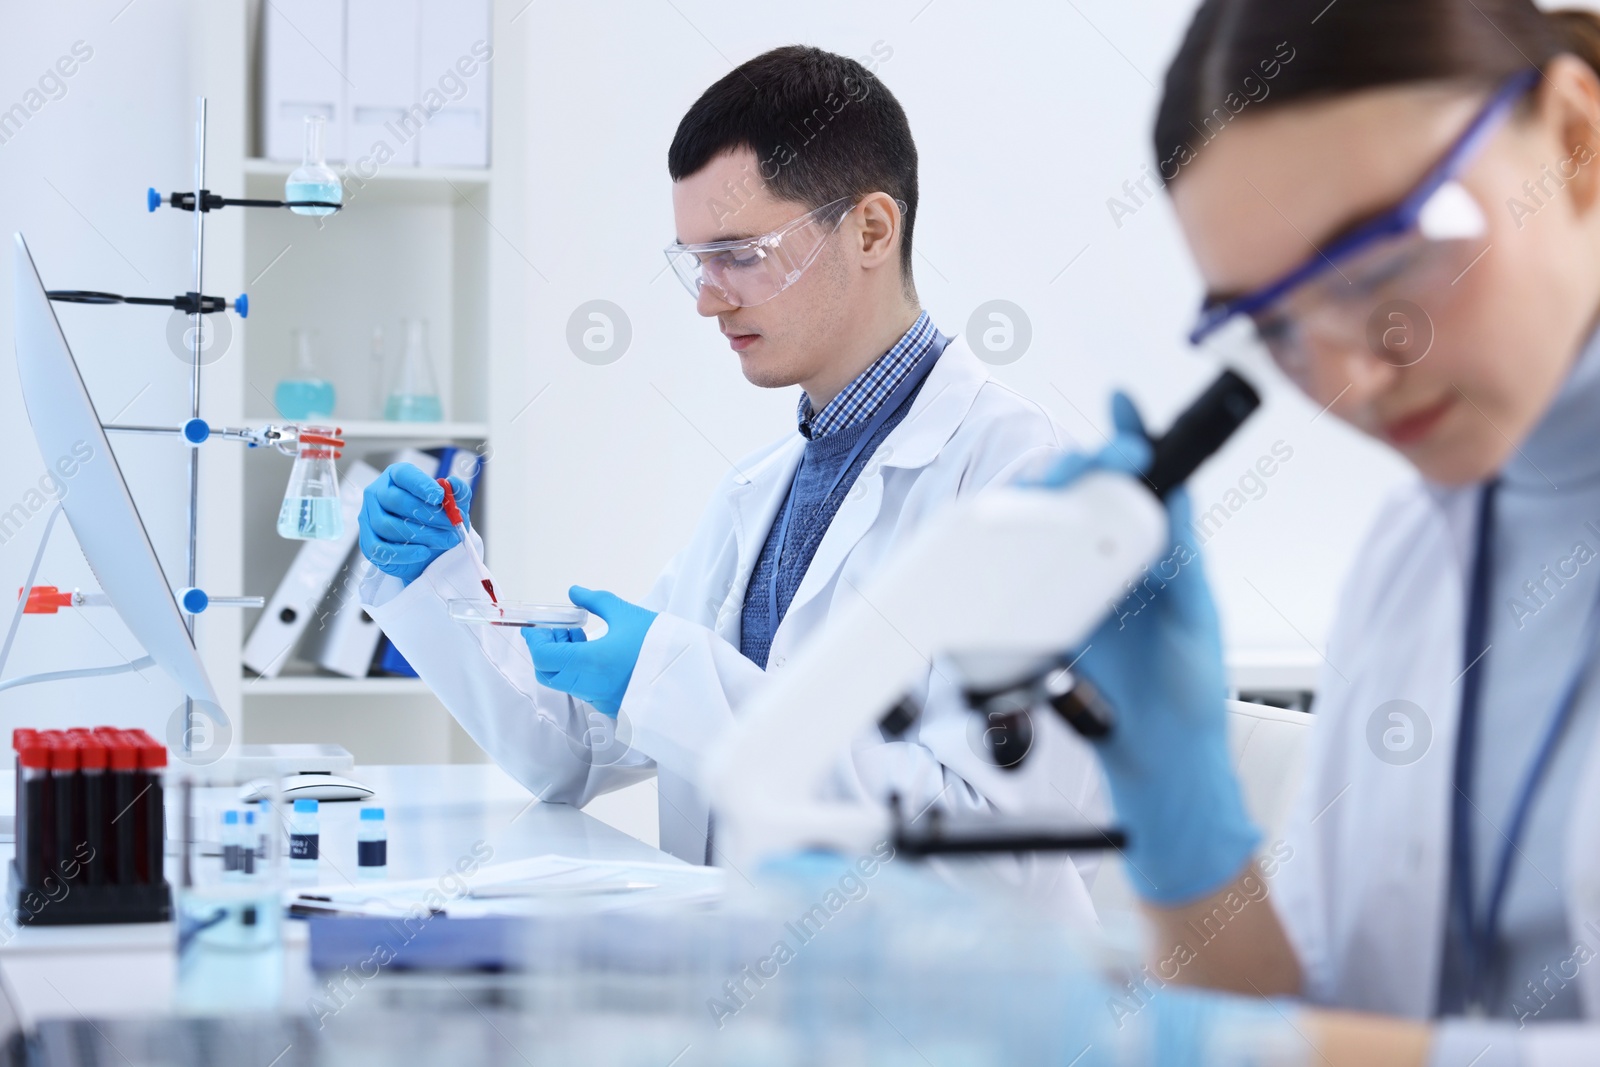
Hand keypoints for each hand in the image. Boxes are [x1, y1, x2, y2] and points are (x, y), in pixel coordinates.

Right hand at [358, 463, 472, 584]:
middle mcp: (378, 493)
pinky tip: (423, 552)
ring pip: (388, 525)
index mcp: (397, 476)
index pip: (404, 475)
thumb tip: (453, 483)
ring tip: (444, 540)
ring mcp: (368, 517)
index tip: (439, 496)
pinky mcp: (367, 541)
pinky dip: (404, 553)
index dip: (421, 485)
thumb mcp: (455, 505)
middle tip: (451, 525)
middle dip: (428, 515)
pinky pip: (379, 548)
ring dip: (421, 535)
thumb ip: (459, 492)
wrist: (431, 548)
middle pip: (397, 501)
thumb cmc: (439, 521)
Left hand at [523, 586, 656, 716]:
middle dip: (547, 650)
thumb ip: (595, 601)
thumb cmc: (660, 645)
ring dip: (563, 660)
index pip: (543, 656)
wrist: (689, 676)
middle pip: (548, 673)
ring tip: (583, 639)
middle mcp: (589, 685)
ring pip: (564, 682)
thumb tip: (574, 592)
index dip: (535, 640)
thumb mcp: (627, 614)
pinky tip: (597, 655)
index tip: (538, 627)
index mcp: (588, 662)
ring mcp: (599, 699)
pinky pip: (583, 689)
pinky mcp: (611, 705)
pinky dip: (578, 671)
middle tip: (562, 631)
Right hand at [1050, 393, 1259, 904]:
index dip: (1132, 436)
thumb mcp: (1199, 616)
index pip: (1148, 481)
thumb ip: (1182, 558)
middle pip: (1088, 493)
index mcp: (1163, 555)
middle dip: (1083, 461)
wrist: (1158, 762)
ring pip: (1050, 525)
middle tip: (1096, 457)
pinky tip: (1020, 527)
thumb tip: (1174, 494)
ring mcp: (1077, 587)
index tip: (1124, 404)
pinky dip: (1013, 544)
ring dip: (1047, 495)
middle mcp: (1116, 562)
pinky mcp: (1046, 616)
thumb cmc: (1189, 695)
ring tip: (1059, 483)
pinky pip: (1022, 572)